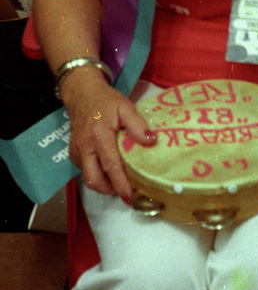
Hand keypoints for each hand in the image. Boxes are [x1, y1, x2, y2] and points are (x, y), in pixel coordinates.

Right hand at [62, 70, 156, 199]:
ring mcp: (76, 151)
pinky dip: (98, 174)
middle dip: (110, 189)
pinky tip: (109, 169)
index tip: (130, 196)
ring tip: (120, 180)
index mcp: (99, 135)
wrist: (82, 93)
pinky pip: (85, 170)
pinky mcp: (73, 153)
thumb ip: (137, 125)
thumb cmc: (106, 100)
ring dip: (104, 184)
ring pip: (88, 177)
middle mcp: (84, 146)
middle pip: (93, 179)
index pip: (110, 165)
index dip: (120, 183)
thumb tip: (152, 141)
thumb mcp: (125, 107)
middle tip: (126, 190)